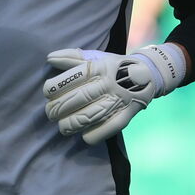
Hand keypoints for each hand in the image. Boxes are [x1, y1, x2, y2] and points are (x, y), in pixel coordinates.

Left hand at [43, 44, 185, 144]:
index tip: (46, 93)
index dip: (58, 86)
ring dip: (73, 124)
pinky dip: (96, 134)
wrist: (148, 74)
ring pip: (93, 115)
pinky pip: (110, 127)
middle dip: (60, 107)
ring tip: (62, 127)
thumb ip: (72, 57)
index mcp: (99, 68)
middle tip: (50, 113)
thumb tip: (49, 58)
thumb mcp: (96, 57)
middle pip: (81, 97)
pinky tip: (84, 137)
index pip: (75, 76)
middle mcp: (108, 84)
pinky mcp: (127, 114)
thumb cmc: (114, 67)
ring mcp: (118, 100)